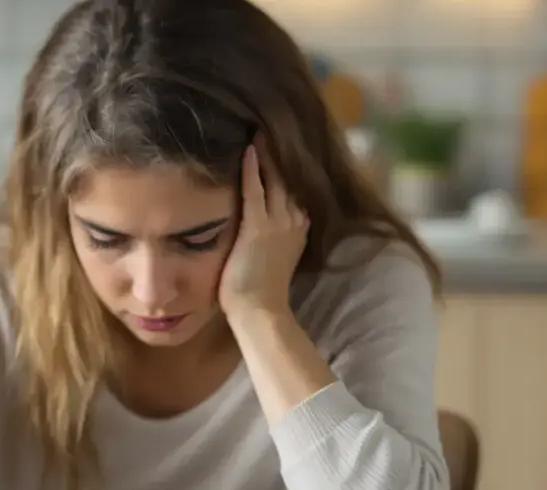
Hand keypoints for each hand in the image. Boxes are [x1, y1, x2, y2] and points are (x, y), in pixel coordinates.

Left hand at [219, 138, 309, 317]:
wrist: (260, 311)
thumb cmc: (259, 289)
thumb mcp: (271, 253)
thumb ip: (270, 233)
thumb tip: (259, 222)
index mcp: (299, 225)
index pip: (293, 185)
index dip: (286, 162)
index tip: (277, 139)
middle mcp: (295, 219)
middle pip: (288, 175)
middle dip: (279, 150)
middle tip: (268, 122)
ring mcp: (278, 223)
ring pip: (275, 177)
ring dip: (266, 152)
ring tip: (258, 127)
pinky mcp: (258, 228)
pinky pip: (255, 190)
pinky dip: (252, 169)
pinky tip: (247, 149)